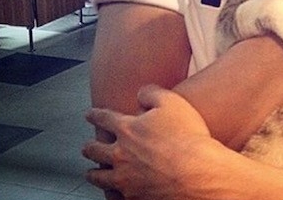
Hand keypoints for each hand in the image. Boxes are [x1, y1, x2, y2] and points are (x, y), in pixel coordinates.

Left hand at [83, 85, 227, 199]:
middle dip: (89, 147)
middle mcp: (121, 155)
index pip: (104, 119)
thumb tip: (141, 93)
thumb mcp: (172, 101)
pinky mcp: (133, 198)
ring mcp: (125, 179)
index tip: (89, 115)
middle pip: (95, 151)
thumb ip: (152, 93)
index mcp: (128, 129)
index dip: (95, 115)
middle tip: (86, 147)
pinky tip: (110, 193)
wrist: (196, 173)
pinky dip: (109, 194)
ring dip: (93, 174)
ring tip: (91, 173)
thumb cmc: (186, 136)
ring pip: (99, 177)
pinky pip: (112, 197)